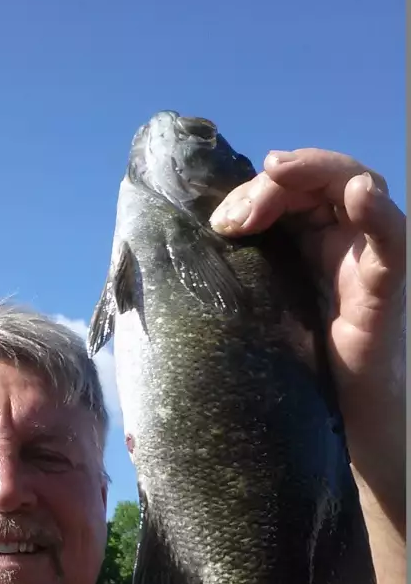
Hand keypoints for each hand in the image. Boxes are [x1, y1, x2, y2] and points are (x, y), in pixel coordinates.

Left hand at [210, 148, 405, 396]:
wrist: (330, 411)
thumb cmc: (291, 355)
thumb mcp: (255, 296)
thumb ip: (238, 260)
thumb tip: (193, 232)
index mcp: (310, 235)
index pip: (289, 186)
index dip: (255, 190)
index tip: (221, 223)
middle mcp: (342, 235)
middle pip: (319, 176)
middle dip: (273, 182)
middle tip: (237, 217)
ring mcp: (366, 254)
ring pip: (357, 184)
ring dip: (314, 173)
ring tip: (277, 172)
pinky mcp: (385, 282)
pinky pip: (390, 237)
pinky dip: (377, 210)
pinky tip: (361, 193)